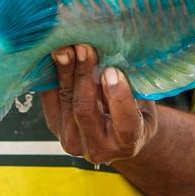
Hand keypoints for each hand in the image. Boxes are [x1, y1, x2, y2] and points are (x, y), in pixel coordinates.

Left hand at [41, 44, 158, 163]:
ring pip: (66, 101)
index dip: (118, 95)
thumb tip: (115, 56)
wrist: (117, 136)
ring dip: (65, 71)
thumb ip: (132, 86)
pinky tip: (55, 55)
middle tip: (83, 47)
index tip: (112, 70)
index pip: (125, 122)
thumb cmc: (137, 111)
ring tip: (67, 47)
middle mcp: (99, 149)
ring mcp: (73, 142)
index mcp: (128, 142)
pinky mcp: (55, 128)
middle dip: (84, 75)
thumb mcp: (144, 101)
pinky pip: (50, 99)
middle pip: (85, 109)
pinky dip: (52, 76)